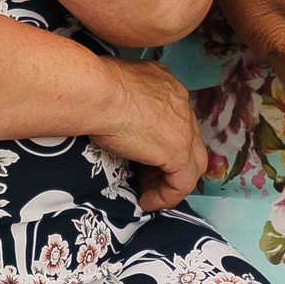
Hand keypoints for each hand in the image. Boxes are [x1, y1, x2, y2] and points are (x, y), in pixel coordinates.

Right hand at [88, 57, 207, 212]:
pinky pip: (182, 182)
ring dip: (169, 180)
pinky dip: (166, 196)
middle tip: (143, 175)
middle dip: (167, 161)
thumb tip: (115, 118)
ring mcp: (184, 126)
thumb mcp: (113, 90)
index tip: (141, 155)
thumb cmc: (92, 89)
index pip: (173, 117)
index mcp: (164, 82)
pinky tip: (147, 201)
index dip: (159, 139)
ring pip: (192, 161)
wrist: (95, 93)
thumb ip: (124, 102)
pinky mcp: (178, 151)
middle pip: (186, 138)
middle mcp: (179, 100)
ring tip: (146, 192)